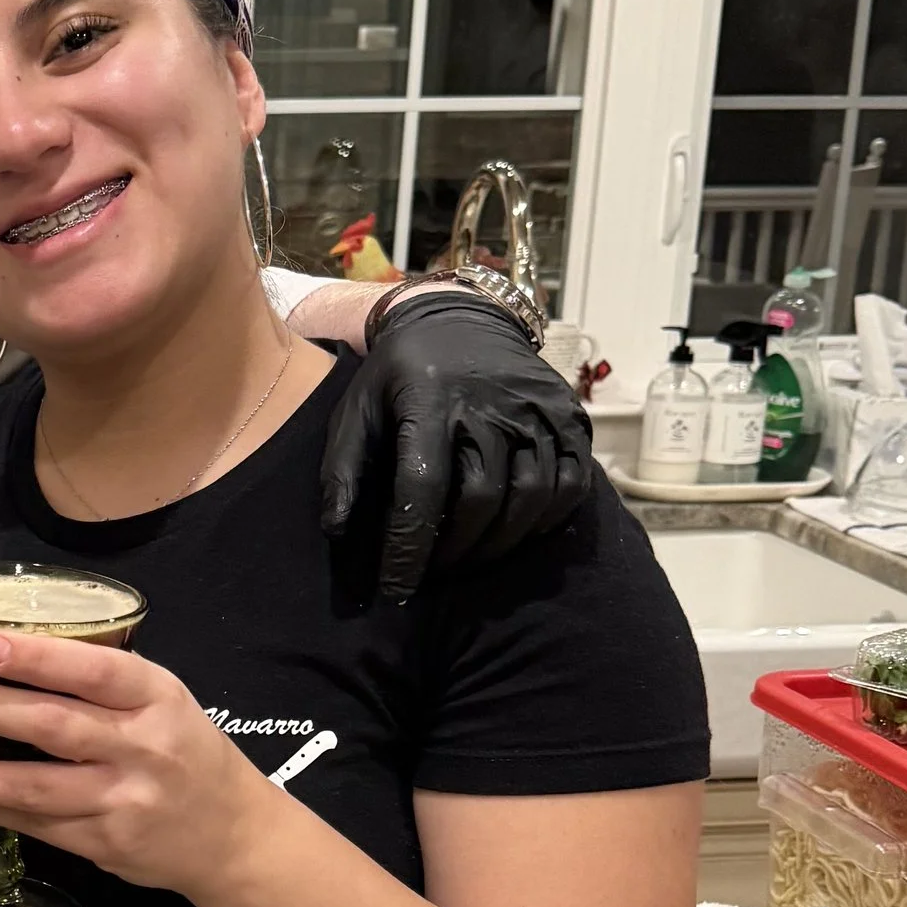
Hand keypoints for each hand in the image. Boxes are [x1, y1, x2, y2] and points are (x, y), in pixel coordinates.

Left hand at [0, 629, 257, 897]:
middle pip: (55, 727)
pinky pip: (38, 826)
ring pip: (36, 789)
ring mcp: (125, 802)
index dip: (37, 659)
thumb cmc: (186, 752)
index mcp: (158, 699)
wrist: (234, 836)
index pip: (94, 672)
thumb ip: (103, 682)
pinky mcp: (107, 845)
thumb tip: (10, 657)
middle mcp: (144, 749)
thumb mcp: (163, 701)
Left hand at [321, 294, 592, 603]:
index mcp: (432, 399)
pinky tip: (515, 534)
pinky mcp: (570, 414)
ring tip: (469, 562)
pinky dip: (546, 520)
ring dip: (499, 545)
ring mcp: (536, 407)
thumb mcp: (356, 410)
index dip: (410, 548)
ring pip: (531, 498)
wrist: (458, 318)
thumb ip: (342, 469)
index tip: (396, 589)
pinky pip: (571, 483)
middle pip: (482, 500)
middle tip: (433, 575)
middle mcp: (490, 402)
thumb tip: (335, 530)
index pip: (424, 488)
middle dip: (455, 553)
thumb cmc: (397, 375)